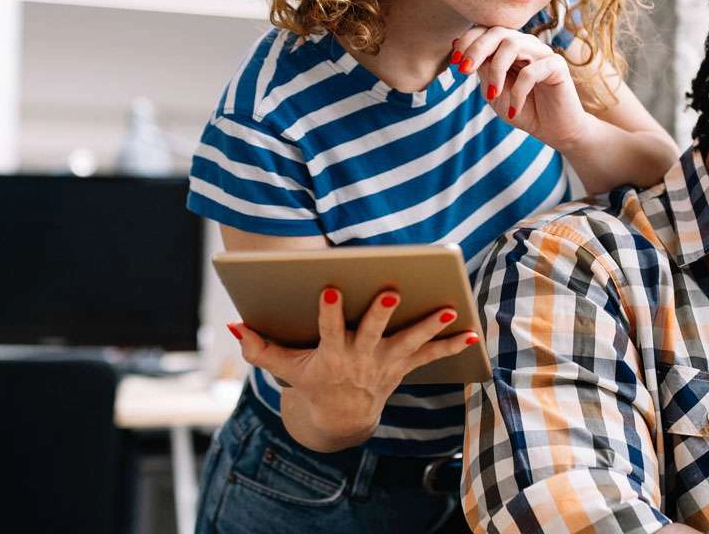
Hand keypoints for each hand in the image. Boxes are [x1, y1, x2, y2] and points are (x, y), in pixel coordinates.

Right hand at [228, 287, 477, 450]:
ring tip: (448, 309)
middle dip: (381, 314)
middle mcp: (360, 359)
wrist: (339, 420)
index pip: (327, 330)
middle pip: (371, 333)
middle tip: (392, 292)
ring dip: (429, 327)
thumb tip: (235, 325)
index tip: (327, 288)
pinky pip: (430, 357)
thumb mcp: (283, 370)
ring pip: (409, 343)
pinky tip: (473, 335)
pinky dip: (452, 347)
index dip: (327, 311)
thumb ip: (259, 348)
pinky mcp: (403, 367)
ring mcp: (385, 364)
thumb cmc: (310, 382)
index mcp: (330, 355)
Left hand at [453, 27, 593, 147]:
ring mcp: (542, 53)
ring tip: (493, 94)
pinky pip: (531, 71)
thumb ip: (483, 71)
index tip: (455, 62)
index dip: (468, 41)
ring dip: (496, 70)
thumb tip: (463, 51)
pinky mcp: (557, 66)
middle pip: (498, 31)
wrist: (553, 131)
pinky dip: (518, 92)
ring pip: (513, 44)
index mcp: (509, 48)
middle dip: (476, 49)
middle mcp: (526, 45)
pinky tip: (515, 110)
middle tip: (464, 70)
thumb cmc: (523, 110)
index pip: (486, 31)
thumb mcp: (494, 92)